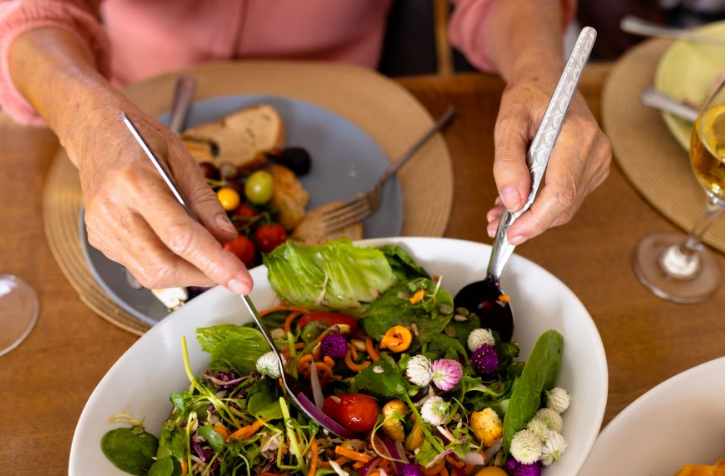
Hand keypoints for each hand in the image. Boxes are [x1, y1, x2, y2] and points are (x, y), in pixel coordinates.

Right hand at [71, 96, 252, 292]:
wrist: (96, 134)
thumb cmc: (141, 140)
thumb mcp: (183, 159)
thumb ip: (206, 202)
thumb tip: (227, 238)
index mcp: (136, 184)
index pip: (181, 238)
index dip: (216, 264)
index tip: (242, 281)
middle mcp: (113, 211)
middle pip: (163, 267)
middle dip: (202, 275)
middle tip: (226, 267)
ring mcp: (102, 230)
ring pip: (151, 274)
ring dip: (186, 273)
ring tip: (202, 253)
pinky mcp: (99, 241)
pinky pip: (140, 266)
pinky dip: (167, 263)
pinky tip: (174, 244)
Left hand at [486, 74, 611, 243]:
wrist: (546, 79)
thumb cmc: (528, 95)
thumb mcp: (507, 122)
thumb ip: (507, 162)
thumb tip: (513, 201)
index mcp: (576, 136)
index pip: (560, 193)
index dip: (535, 220)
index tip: (510, 233)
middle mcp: (595, 151)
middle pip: (563, 206)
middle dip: (528, 222)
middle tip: (494, 224)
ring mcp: (598, 162)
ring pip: (564, 206)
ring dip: (532, 216)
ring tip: (499, 212)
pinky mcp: (593, 169)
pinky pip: (567, 197)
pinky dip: (541, 205)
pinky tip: (518, 200)